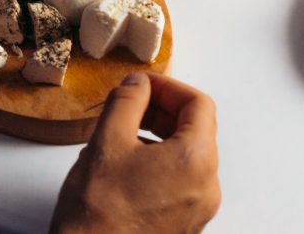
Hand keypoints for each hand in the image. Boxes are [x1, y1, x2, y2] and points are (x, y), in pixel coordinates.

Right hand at [51, 73, 219, 232]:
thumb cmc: (97, 214)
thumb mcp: (107, 141)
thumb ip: (127, 101)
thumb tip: (137, 84)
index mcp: (196, 161)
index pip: (198, 104)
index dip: (168, 86)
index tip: (142, 85)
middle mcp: (206, 188)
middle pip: (195, 130)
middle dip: (161, 110)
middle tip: (129, 104)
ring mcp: (197, 210)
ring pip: (185, 156)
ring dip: (156, 136)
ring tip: (120, 135)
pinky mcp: (183, 225)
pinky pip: (179, 181)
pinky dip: (157, 163)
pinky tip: (124, 165)